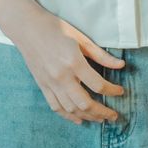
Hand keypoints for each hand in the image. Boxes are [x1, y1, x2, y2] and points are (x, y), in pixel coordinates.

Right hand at [0, 0, 126, 124]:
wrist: (26, 27)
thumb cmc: (55, 28)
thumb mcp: (80, 38)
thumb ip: (101, 55)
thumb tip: (121, 65)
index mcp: (73, 62)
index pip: (98, 85)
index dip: (112, 91)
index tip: (120, 91)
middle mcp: (61, 76)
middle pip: (85, 103)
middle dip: (102, 112)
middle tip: (113, 115)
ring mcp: (50, 83)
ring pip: (71, 109)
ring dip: (87, 116)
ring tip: (99, 118)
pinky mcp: (42, 86)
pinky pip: (56, 107)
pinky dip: (68, 116)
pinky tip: (78, 120)